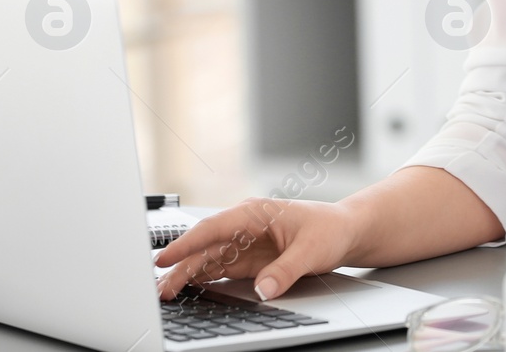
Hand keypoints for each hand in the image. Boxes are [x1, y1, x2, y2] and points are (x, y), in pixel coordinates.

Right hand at [154, 197, 358, 301]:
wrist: (345, 231)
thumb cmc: (330, 229)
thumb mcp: (312, 251)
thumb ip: (285, 271)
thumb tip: (263, 289)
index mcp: (256, 213)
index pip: (213, 228)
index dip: (186, 244)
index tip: (165, 258)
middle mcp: (244, 226)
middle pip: (205, 247)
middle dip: (180, 266)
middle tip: (160, 288)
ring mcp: (244, 243)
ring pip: (208, 259)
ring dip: (187, 275)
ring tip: (167, 293)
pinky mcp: (248, 259)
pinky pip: (219, 269)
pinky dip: (202, 279)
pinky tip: (187, 289)